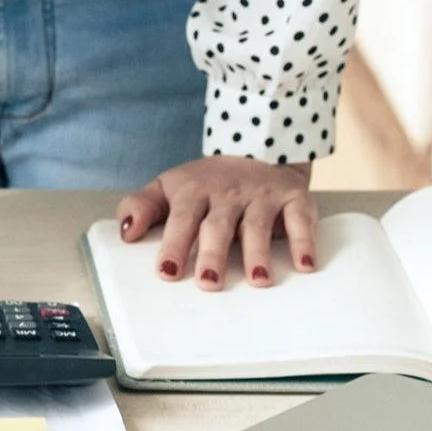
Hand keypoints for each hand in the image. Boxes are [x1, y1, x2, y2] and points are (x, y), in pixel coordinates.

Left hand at [117, 157, 316, 290]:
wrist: (257, 146)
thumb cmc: (204, 183)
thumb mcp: (167, 187)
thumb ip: (140, 207)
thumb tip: (126, 233)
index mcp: (193, 191)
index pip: (181, 219)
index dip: (174, 244)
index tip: (167, 272)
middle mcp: (228, 193)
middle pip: (218, 225)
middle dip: (213, 254)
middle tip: (209, 284)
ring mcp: (261, 195)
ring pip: (257, 225)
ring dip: (258, 253)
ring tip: (258, 281)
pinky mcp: (293, 197)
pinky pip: (300, 220)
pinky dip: (304, 241)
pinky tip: (305, 266)